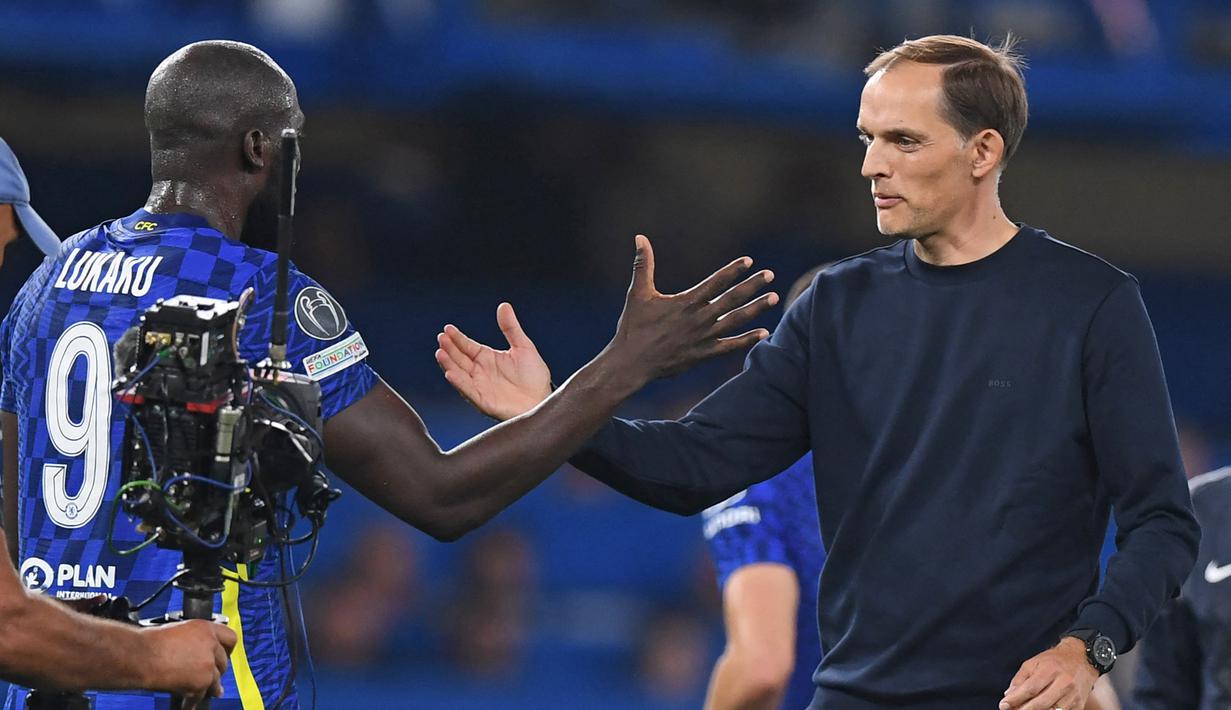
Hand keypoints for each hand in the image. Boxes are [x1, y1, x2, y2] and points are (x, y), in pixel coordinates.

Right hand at [142, 620, 236, 706]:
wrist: (139, 656)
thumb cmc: (149, 643)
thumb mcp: (178, 631)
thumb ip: (194, 640)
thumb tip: (196, 650)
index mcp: (205, 628)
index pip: (230, 638)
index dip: (227, 649)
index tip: (224, 655)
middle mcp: (210, 644)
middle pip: (224, 661)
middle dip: (217, 669)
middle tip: (210, 675)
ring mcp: (208, 664)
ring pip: (216, 680)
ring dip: (211, 687)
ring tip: (206, 691)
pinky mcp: (202, 682)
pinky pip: (202, 695)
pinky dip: (193, 700)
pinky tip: (187, 703)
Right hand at [436, 302, 551, 420]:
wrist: (544, 401)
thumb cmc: (534, 378)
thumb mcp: (523, 347)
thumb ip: (511, 328)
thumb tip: (504, 306)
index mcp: (488, 359)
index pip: (468, 346)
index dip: (457, 338)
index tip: (447, 328)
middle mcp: (480, 372)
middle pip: (460, 358)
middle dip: (450, 348)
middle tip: (442, 338)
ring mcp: (480, 386)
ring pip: (460, 374)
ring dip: (449, 364)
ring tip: (441, 353)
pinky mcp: (484, 401)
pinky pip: (468, 391)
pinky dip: (459, 382)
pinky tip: (451, 373)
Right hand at [603, 235, 776, 382]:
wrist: (632, 362)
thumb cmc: (633, 327)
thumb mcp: (638, 293)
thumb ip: (643, 265)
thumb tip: (640, 238)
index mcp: (686, 302)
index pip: (715, 282)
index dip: (733, 270)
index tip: (748, 261)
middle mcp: (699, 318)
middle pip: (732, 298)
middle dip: (752, 285)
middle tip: (769, 274)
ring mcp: (704, 337)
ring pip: (736, 320)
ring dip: (756, 308)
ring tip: (774, 298)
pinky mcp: (704, 354)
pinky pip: (731, 346)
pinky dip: (748, 340)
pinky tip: (765, 333)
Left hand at [1000, 637, 1096, 709]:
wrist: (1082, 659)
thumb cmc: (1054, 661)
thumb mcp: (1034, 662)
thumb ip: (1020, 679)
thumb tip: (1009, 695)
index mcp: (1051, 670)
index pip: (1031, 688)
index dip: (1016, 699)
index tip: (1003, 705)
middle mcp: (1064, 683)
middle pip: (1041, 703)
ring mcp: (1073, 696)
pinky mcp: (1078, 705)